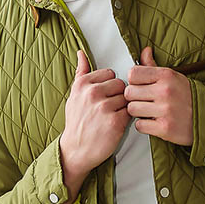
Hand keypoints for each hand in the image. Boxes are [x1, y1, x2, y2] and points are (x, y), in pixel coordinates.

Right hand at [60, 50, 129, 183]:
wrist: (76, 150)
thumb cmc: (77, 122)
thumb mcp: (74, 95)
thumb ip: (81, 73)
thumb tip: (81, 53)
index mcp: (83, 84)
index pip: (110, 74)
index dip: (109, 87)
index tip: (103, 98)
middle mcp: (93, 93)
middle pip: (120, 84)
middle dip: (118, 96)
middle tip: (108, 109)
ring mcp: (104, 107)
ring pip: (126, 98)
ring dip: (122, 107)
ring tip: (111, 117)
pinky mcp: (115, 122)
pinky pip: (130, 112)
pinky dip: (126, 119)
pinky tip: (115, 125)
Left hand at [124, 45, 193, 146]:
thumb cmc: (189, 97)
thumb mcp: (174, 76)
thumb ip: (154, 66)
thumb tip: (145, 51)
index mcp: (166, 75)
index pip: (133, 74)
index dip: (134, 81)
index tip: (141, 86)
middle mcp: (165, 91)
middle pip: (130, 92)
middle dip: (134, 98)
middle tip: (145, 101)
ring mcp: (165, 110)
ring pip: (132, 109)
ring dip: (138, 112)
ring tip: (149, 111)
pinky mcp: (165, 128)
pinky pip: (140, 125)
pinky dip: (144, 126)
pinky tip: (154, 122)